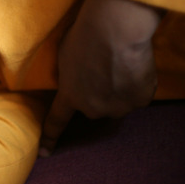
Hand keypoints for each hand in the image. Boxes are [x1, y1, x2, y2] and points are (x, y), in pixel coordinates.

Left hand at [40, 0, 160, 155]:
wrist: (114, 30)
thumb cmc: (83, 35)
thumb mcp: (64, 55)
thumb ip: (69, 74)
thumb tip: (74, 78)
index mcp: (69, 95)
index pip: (56, 121)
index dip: (50, 138)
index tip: (45, 153)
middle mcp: (92, 108)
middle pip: (94, 107)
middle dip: (96, 94)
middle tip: (100, 70)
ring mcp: (117, 106)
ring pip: (118, 103)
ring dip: (118, 90)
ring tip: (118, 63)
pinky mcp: (139, 100)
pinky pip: (138, 95)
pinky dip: (137, 84)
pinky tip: (133, 65)